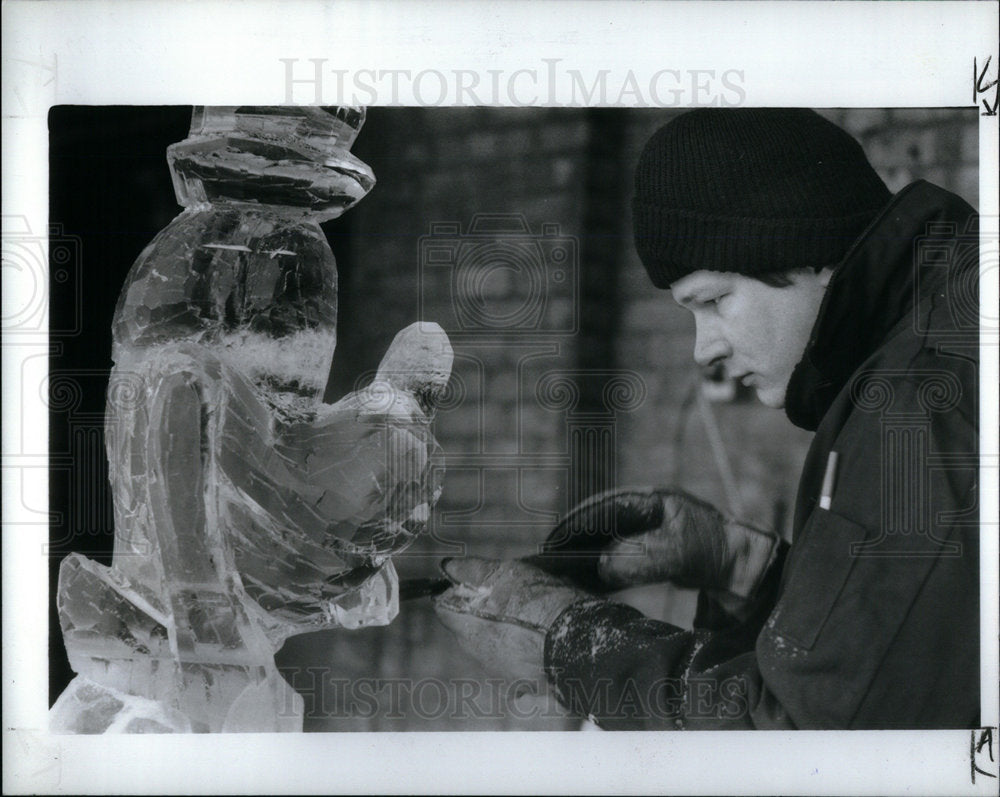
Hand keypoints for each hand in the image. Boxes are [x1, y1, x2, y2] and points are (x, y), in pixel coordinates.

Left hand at [432, 557, 590, 688]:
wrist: (581, 644)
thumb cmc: (542, 607)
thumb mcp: (507, 574)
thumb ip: (473, 570)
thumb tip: (449, 567)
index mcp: (468, 628)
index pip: (443, 607)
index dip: (456, 591)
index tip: (474, 583)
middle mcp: (479, 654)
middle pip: (468, 626)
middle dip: (482, 609)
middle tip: (508, 593)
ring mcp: (502, 672)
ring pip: (493, 643)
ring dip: (505, 628)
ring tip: (531, 612)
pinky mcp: (526, 683)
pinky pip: (517, 661)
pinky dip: (525, 649)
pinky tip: (542, 636)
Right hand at [535, 487, 780, 604]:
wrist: (746, 567)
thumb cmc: (715, 550)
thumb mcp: (678, 553)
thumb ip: (641, 558)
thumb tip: (602, 567)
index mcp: (651, 499)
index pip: (604, 507)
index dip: (578, 523)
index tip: (556, 541)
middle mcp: (647, 509)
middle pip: (602, 522)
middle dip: (577, 539)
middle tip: (551, 558)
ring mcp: (651, 529)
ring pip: (610, 540)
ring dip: (590, 555)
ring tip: (564, 572)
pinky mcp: (655, 550)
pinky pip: (623, 556)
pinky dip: (606, 567)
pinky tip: (592, 583)